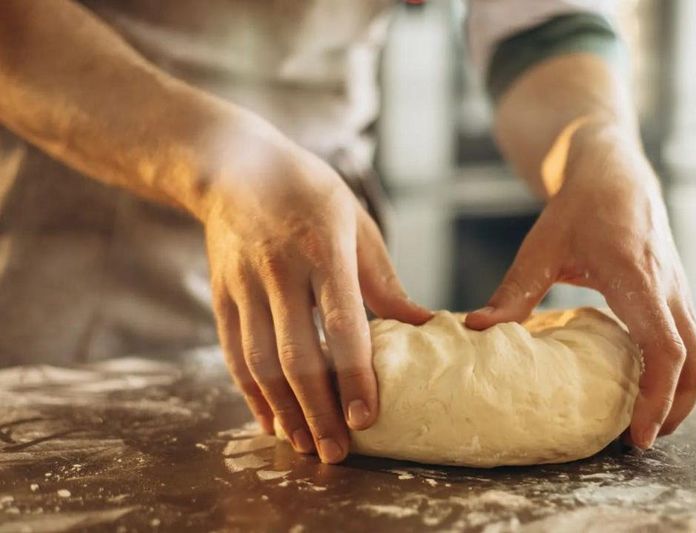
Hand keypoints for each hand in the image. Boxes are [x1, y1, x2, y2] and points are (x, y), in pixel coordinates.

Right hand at [203, 129, 430, 462]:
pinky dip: (250, 392)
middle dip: (317, 410)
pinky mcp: (221, 295)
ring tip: (305, 446)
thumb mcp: (356, 223)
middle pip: (297, 354)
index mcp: (323, 249)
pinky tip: (269, 420)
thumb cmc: (310, 194)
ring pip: (260, 361)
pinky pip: (233, 352)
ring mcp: (244, 284)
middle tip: (337, 454)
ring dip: (283, 410)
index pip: (341, 323)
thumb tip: (424, 326)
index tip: (367, 417)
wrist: (235, 167)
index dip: (354, 374)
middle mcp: (280, 270)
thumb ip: (384, 281)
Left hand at [465, 127, 695, 448]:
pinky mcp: (675, 291)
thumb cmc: (577, 208)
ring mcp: (679, 289)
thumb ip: (513, 292)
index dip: (657, 399)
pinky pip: (689, 340)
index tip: (638, 437)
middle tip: (639, 440)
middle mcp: (668, 288)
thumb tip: (476, 328)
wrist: (612, 172)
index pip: (665, 350)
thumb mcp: (540, 249)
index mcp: (637, 278)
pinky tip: (643, 382)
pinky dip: (676, 370)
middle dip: (676, 410)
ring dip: (680, 393)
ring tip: (643, 420)